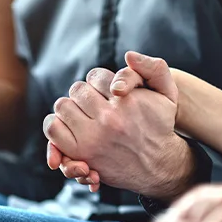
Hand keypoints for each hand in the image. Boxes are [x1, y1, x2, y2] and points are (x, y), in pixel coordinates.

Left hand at [44, 52, 192, 197]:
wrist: (157, 165)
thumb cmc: (160, 126)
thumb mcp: (168, 94)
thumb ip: (154, 68)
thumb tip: (128, 56)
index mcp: (127, 101)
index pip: (95, 76)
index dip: (98, 82)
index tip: (106, 92)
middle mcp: (109, 119)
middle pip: (77, 90)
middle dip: (83, 94)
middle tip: (91, 104)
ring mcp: (92, 138)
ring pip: (63, 106)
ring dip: (69, 108)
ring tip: (80, 114)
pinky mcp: (80, 153)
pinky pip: (53, 128)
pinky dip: (56, 124)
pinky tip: (68, 125)